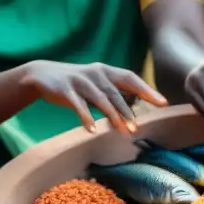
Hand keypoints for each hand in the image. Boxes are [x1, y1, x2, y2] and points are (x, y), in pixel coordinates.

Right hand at [22, 61, 166, 135]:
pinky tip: (91, 129)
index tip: (163, 103)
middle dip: (128, 112)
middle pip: (116, 93)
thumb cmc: (75, 84)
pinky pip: (78, 104)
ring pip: (100, 99)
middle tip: (137, 129)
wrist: (41, 74)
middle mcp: (96, 73)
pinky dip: (85, 117)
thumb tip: (132, 114)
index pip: (130, 78)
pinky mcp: (65, 89)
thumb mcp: (95, 84)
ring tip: (122, 132)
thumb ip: (112, 94)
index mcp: (106, 71)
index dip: (147, 90)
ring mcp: (80, 81)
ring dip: (112, 116)